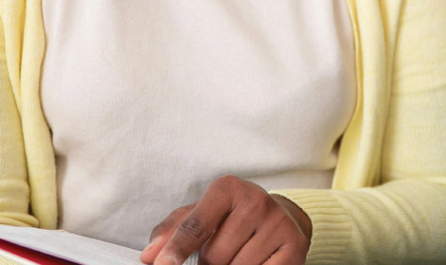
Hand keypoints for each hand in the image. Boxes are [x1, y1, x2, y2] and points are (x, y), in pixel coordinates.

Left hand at [140, 175, 312, 264]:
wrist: (282, 216)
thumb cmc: (233, 217)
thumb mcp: (201, 214)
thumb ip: (172, 232)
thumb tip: (150, 256)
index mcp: (227, 189)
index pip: (196, 225)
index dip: (177, 249)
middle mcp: (256, 202)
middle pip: (214, 255)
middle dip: (208, 262)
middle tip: (218, 252)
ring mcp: (278, 224)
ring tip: (237, 255)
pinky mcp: (295, 245)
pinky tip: (255, 260)